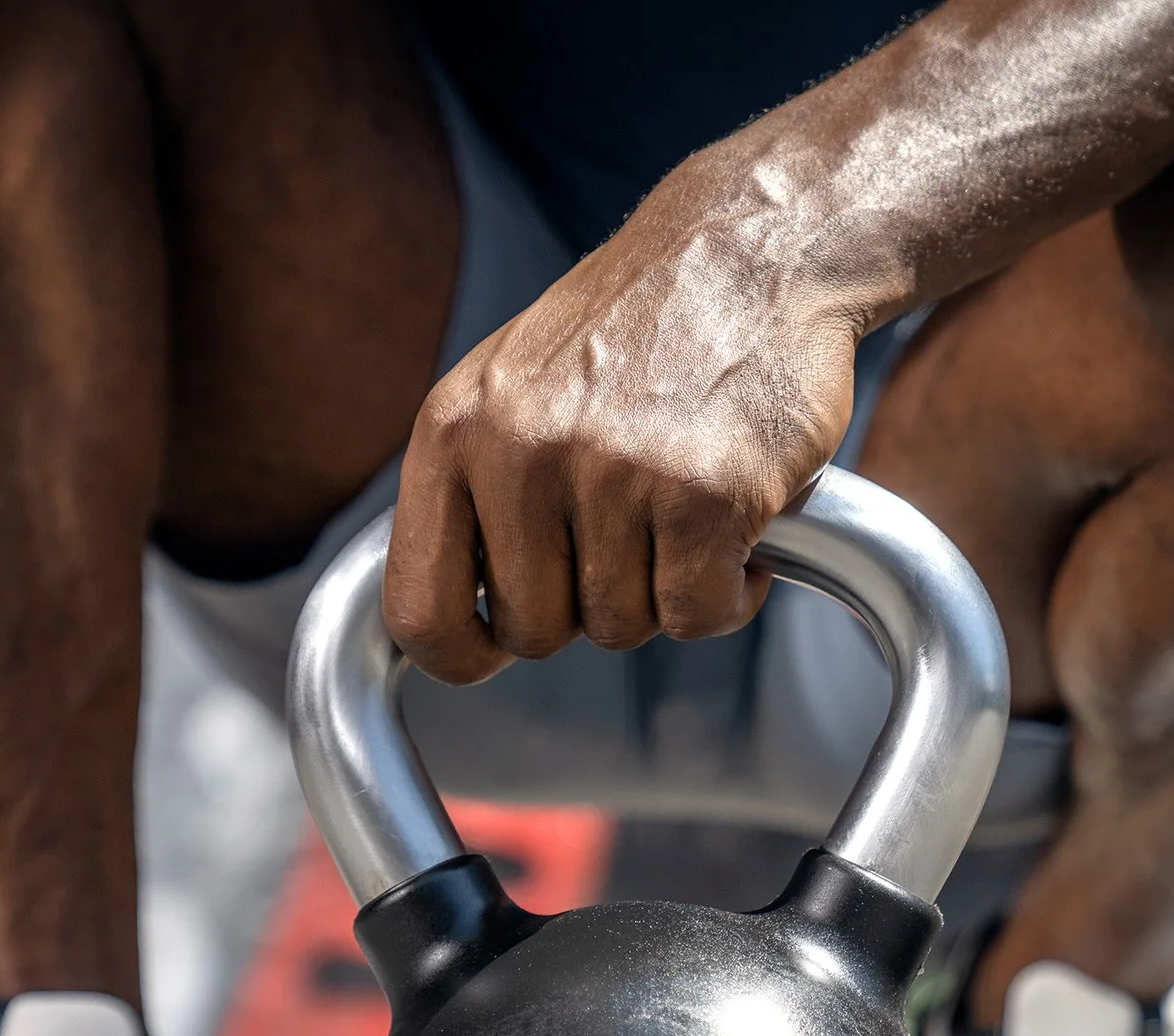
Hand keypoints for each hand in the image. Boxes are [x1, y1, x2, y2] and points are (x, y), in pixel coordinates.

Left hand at [383, 194, 867, 685]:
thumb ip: (469, 489)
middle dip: (588, 604)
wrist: (757, 244)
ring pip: (621, 627)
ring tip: (685, 505)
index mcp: (454, 429)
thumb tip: (438, 618)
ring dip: (665, 588)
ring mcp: (612, 473)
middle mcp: (520, 451)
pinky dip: (727, 593)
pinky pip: (696, 616)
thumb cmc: (637, 326)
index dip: (461, 653)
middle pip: (533, 632)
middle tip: (631, 531)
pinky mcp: (703, 494)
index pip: (416, 611)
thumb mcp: (510, 386)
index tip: (496, 646)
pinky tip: (738, 524)